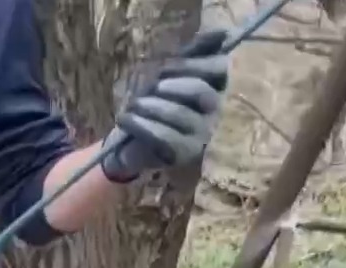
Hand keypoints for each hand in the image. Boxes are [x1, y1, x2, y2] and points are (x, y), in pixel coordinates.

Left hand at [103, 30, 229, 183]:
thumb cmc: (151, 105)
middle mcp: (213, 112)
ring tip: (132, 105)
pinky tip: (125, 119)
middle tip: (150, 88)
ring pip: (180, 114)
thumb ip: (190, 56)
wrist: (130, 143)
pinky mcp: (183, 154)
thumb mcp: (166, 76)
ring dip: (150, 106)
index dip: (191, 64)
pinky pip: (163, 136)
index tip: (163, 68)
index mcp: (213, 89)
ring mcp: (200, 136)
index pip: (219, 68)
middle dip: (171, 86)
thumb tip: (220, 33)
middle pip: (201, 91)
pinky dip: (140, 125)